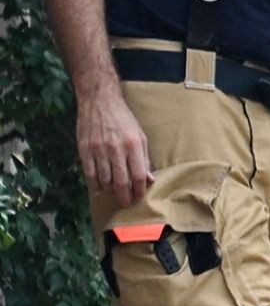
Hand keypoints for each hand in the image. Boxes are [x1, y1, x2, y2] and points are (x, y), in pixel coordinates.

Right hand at [77, 90, 151, 208]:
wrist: (99, 102)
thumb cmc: (123, 119)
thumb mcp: (140, 136)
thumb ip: (144, 158)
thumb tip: (149, 179)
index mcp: (133, 145)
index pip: (138, 176)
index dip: (138, 190)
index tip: (138, 198)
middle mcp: (116, 149)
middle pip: (121, 181)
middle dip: (124, 196)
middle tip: (125, 204)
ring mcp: (98, 150)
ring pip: (104, 180)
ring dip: (109, 190)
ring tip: (113, 193)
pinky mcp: (84, 149)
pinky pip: (89, 173)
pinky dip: (95, 183)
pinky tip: (99, 187)